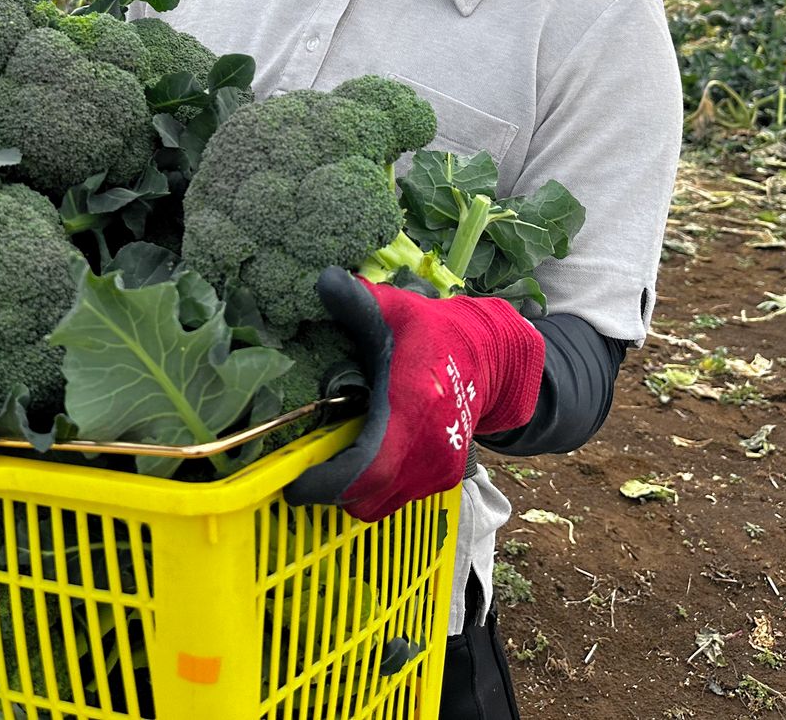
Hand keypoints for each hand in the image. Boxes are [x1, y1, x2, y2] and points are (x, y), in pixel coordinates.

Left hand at [285, 267, 545, 521]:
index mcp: (414, 408)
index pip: (368, 468)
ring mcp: (439, 469)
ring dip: (351, 492)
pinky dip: (372, 489)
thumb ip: (359, 301)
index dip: (328, 483)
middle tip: (301, 468)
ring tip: (327, 462)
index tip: (293, 482)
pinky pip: (396, 498)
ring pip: (380, 504)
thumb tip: (323, 280)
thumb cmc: (436, 333)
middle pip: (367, 498)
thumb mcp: (398, 310)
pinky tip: (357, 459)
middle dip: (330, 491)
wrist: (491, 358)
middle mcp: (429, 450)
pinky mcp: (443, 478)